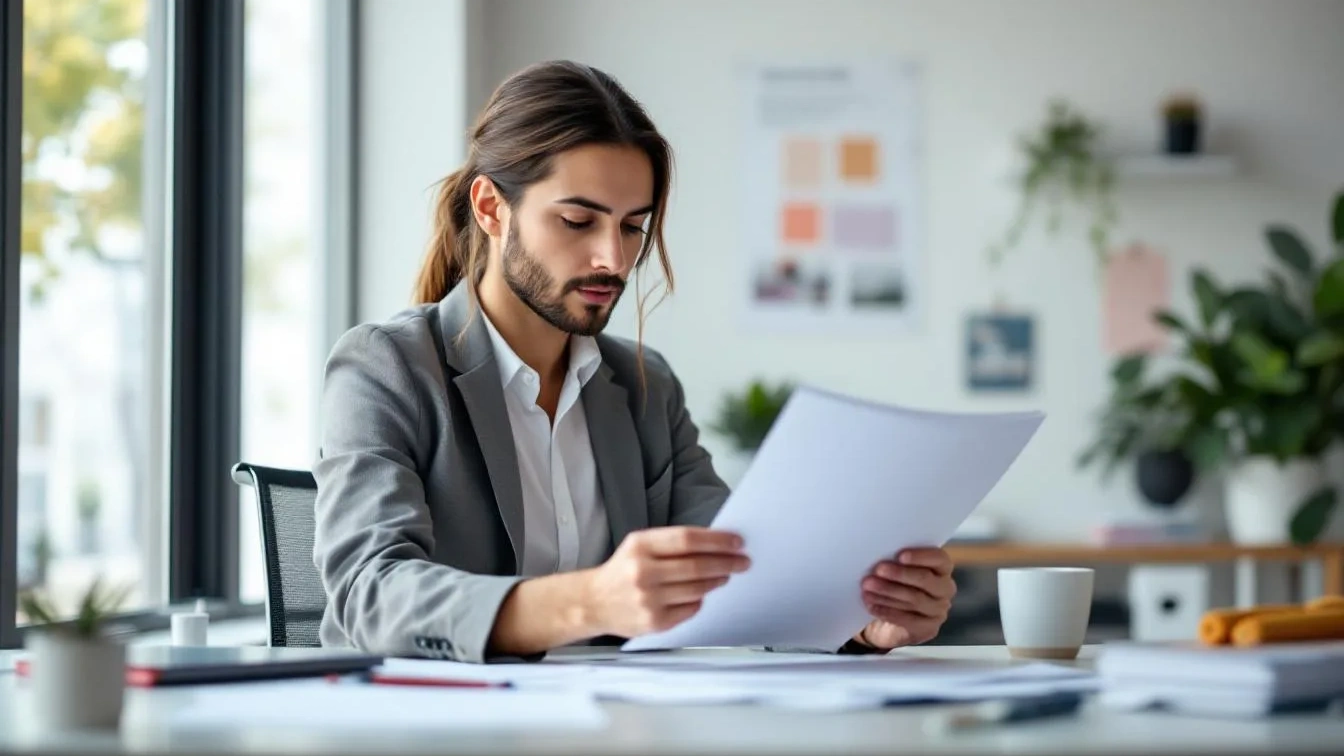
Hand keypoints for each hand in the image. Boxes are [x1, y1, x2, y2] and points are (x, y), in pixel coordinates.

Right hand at [583, 526, 749, 638]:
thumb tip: (715, 545)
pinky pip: (690, 609)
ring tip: (725, 576)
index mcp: (640, 546)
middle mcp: (642, 572)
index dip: (717, 541)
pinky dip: (700, 600)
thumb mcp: (639, 546)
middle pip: (696, 566)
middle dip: (726, 563)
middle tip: (742, 562)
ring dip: (717, 581)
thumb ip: (672, 544)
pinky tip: (701, 594)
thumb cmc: (623, 570)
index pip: (687, 540)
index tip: (737, 542)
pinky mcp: (654, 622)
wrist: (593, 602)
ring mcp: (648, 599)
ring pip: (697, 589)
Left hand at [855, 547, 955, 649]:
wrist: (889, 623)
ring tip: (868, 587)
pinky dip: (888, 611)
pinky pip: (908, 620)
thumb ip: (894, 562)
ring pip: (915, 599)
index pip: (939, 559)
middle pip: (925, 579)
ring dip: (888, 592)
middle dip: (900, 574)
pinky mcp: (928, 628)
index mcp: (941, 568)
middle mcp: (944, 588)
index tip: (900, 555)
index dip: (921, 557)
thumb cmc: (893, 586)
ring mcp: (938, 610)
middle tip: (878, 570)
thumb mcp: (895, 571)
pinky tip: (872, 606)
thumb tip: (878, 555)